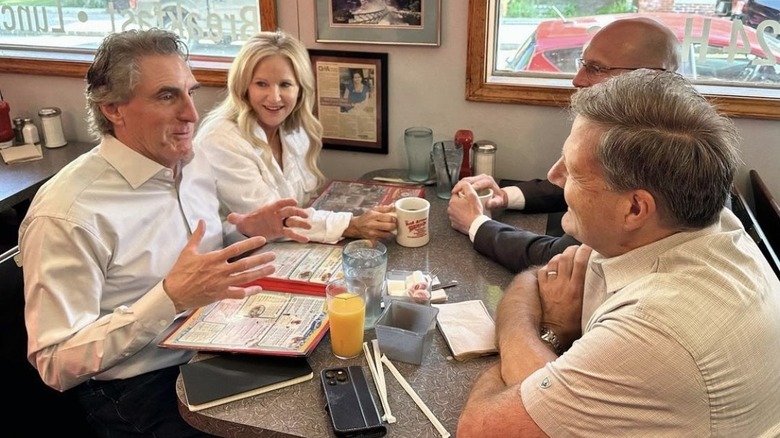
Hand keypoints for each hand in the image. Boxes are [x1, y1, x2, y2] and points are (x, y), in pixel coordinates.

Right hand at [163, 220, 277, 312]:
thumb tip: (201, 220)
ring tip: (272, 269)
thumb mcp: (188, 251)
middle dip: (261, 259)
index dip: (250, 243)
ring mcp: (221, 284)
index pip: (236, 249)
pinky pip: (238, 294)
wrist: (173, 293)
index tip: (262, 240)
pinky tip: (259, 288)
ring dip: (260, 273)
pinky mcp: (220, 295)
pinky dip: (249, 291)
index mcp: (213, 258)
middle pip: (245, 264)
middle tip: (273, 255)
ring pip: (245, 278)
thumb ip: (197, 235)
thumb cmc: (180, 272)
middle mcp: (220, 271)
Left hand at [228, 198, 310, 242]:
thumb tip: (229, 217)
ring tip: (309, 227)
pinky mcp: (281, 232)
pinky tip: (306, 239)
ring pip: (293, 221)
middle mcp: (277, 215)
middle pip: (289, 211)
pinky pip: (291, 233)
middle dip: (297, 212)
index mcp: (269, 209)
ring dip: (301, 223)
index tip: (295, 201)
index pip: (279, 203)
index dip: (287, 202)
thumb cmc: (247, 222)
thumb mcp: (241, 221)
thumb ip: (236, 218)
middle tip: (305, 215)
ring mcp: (280, 223)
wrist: (249, 229)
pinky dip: (299, 236)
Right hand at [344, 204, 396, 239]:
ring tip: (388, 229)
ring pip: (387, 234)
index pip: (388, 217)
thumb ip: (384, 208)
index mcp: (373, 215)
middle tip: (393, 224)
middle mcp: (372, 224)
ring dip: (390, 232)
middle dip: (393, 226)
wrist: (356, 226)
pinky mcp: (372, 239)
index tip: (394, 218)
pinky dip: (385, 237)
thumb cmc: (365, 217)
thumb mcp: (373, 210)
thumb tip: (393, 206)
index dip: (393, 218)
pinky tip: (383, 233)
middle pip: (389, 226)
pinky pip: (382, 239)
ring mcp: (372, 233)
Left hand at [447, 181, 482, 234]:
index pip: (457, 194)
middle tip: (471, 204)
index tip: (469, 197)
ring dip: (462, 210)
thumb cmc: (474, 212)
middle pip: (456, 202)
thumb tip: (462, 183)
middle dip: (463, 202)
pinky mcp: (455, 224)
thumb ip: (466, 186)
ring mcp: (452, 218)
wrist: (476, 226)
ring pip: (457, 210)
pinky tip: (467, 217)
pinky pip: (458, 218)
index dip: (464, 194)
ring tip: (470, 211)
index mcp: (453, 201)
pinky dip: (462, 217)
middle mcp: (450, 210)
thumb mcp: (472, 195)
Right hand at [455, 174, 506, 208]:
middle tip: (455, 192)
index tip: (463, 193)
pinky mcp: (475, 180)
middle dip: (461, 185)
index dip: (469, 188)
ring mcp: (479, 178)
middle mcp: (483, 177)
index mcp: (488, 181)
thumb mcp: (498, 202)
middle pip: (469, 179)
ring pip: (466, 179)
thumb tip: (488, 204)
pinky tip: (456, 191)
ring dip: (459, 185)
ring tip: (454, 192)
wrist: (499, 196)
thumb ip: (494, 203)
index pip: (477, 183)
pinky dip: (460, 186)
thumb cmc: (498, 199)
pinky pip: (466, 181)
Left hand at [536, 244, 592, 347]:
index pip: (581, 262)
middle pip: (566, 258)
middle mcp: (563, 284)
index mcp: (576, 288)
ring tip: (565, 256)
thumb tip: (602, 282)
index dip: (584, 250)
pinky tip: (552, 267)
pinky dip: (548, 266)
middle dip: (572, 250)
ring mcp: (550, 285)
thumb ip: (592, 294)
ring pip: (554, 261)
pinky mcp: (542, 288)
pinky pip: (543, 270)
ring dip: (560, 256)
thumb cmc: (573, 324)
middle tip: (577, 249)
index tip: (589, 246)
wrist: (555, 332)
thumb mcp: (588, 307)